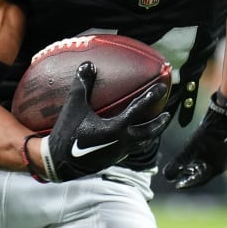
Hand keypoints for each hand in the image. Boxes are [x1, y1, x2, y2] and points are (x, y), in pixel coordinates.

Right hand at [31, 62, 169, 182]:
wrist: (59, 163)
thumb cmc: (66, 133)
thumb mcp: (73, 106)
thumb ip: (82, 85)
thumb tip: (88, 64)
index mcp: (116, 128)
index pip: (139, 109)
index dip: (152, 97)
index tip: (163, 89)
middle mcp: (122, 142)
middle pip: (149, 132)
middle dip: (159, 123)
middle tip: (167, 114)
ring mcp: (118, 153)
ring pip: (142, 144)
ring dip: (151, 134)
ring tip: (156, 127)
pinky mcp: (112, 160)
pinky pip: (131, 149)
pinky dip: (138, 142)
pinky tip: (133, 138)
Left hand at [160, 91, 226, 189]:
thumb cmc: (212, 131)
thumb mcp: (192, 147)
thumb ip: (179, 162)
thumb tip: (167, 176)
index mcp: (218, 168)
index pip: (200, 181)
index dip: (188, 183)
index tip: (178, 184)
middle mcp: (226, 164)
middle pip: (205, 173)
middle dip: (192, 175)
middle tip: (181, 175)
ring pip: (210, 164)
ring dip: (198, 166)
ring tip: (187, 165)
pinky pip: (215, 156)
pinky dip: (205, 157)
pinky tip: (199, 152)